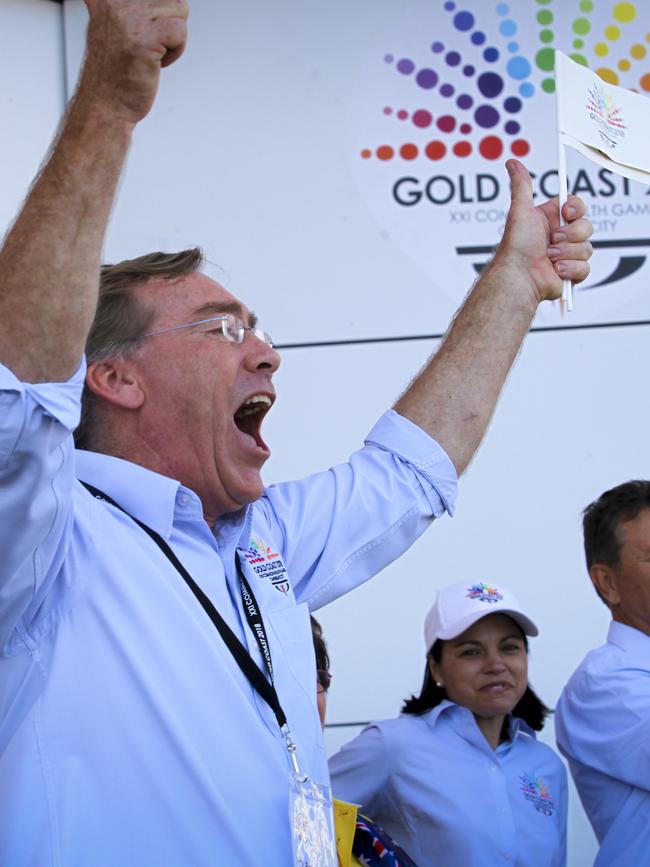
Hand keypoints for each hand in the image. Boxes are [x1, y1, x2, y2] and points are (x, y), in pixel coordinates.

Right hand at [80, 0, 188, 124]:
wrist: (105, 104)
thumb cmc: (114, 70)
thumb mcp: (112, 22)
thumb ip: (128, 5)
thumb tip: (163, 1)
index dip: (160, 11)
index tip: (143, 35)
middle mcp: (116, 0)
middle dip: (169, 23)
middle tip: (148, 45)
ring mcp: (130, 18)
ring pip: (179, 9)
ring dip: (172, 38)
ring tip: (149, 53)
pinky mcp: (145, 38)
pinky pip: (180, 31)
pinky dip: (176, 51)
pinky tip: (156, 63)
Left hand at [497, 159, 592, 302]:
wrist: (518, 278)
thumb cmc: (516, 247)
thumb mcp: (520, 211)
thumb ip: (522, 186)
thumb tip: (512, 163)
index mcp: (551, 220)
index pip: (577, 207)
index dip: (576, 209)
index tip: (566, 213)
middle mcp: (560, 236)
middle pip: (587, 227)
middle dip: (570, 235)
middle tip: (551, 241)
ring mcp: (566, 255)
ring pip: (587, 248)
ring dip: (567, 253)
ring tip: (549, 257)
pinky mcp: (571, 273)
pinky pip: (586, 267)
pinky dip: (571, 269)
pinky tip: (556, 270)